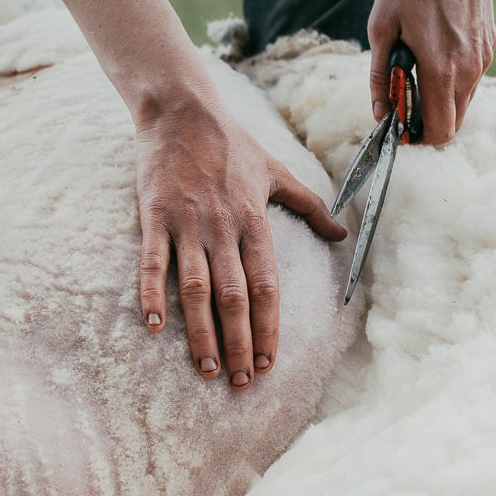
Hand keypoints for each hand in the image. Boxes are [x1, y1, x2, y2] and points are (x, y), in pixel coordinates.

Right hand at [133, 92, 347, 389]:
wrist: (181, 111)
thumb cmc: (232, 143)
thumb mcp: (278, 171)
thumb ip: (311, 206)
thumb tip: (343, 235)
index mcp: (254, 220)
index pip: (266, 286)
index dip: (268, 327)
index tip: (270, 364)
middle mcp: (223, 227)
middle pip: (234, 297)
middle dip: (239, 344)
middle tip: (241, 383)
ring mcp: (187, 224)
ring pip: (196, 289)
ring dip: (200, 333)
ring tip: (205, 369)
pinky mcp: (154, 216)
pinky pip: (153, 262)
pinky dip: (152, 294)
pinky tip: (153, 326)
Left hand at [367, 0, 495, 144]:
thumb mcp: (382, 26)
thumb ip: (381, 76)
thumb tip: (382, 112)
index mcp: (442, 68)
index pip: (439, 131)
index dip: (417, 138)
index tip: (398, 125)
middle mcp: (470, 69)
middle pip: (453, 123)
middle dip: (427, 123)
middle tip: (402, 102)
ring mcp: (484, 57)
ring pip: (463, 102)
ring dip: (439, 100)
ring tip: (414, 70)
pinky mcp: (490, 45)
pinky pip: (471, 78)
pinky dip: (452, 79)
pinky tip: (433, 50)